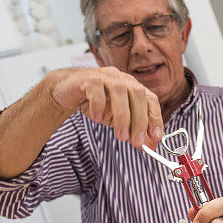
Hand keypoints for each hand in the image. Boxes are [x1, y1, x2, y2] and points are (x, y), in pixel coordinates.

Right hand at [48, 67, 163, 148]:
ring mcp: (105, 76)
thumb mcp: (116, 120)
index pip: (150, 99)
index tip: (156, 136)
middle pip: (138, 94)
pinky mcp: (88, 78)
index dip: (155, 117)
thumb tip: (150, 147)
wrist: (66, 90)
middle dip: (140, 119)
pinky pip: (96, 90)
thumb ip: (133, 131)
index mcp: (132, 87)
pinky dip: (99, 106)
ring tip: (121, 136)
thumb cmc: (94, 102)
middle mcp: (122, 79)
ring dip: (122, 116)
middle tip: (136, 141)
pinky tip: (97, 119)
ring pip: (119, 91)